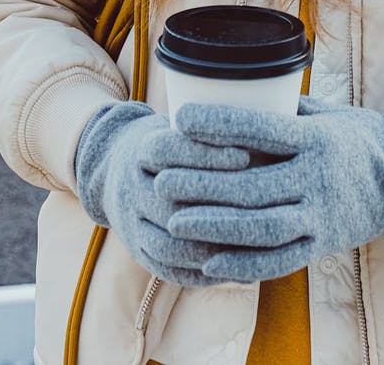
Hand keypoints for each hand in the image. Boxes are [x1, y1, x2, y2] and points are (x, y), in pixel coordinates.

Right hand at [74, 101, 253, 285]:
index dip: (207, 153)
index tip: (246, 153)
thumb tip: (269, 112)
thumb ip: (212, 125)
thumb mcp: (178, 123)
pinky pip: (169, 269)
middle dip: (216, 206)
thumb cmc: (167, 141)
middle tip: (261, 206)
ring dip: (212, 247)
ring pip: (170, 243)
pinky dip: (203, 273)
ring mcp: (131, 223)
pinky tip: (236, 267)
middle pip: (170, 202)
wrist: (114, 170)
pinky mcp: (137, 251)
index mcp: (140, 148)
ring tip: (253, 243)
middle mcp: (130, 187)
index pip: (169, 150)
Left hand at [153, 97, 383, 282]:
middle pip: (253, 184)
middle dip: (203, 184)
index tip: (179, 119)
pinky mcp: (322, 243)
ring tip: (175, 222)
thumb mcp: (322, 112)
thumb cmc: (351, 136)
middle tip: (161, 180)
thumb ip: (281, 109)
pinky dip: (244, 264)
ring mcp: (321, 214)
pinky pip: (280, 259)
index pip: (261, 130)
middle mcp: (317, 177)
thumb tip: (229, 89)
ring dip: (215, 227)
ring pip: (262, 227)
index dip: (219, 125)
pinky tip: (210, 263)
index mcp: (314, 137)